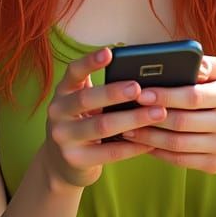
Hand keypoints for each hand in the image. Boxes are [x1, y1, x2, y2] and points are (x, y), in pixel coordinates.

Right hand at [39, 46, 171, 189]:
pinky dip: (132, 146)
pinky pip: (109, 152)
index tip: (109, 52)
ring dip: (133, 119)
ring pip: (101, 126)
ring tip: (158, 113)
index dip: (90, 62)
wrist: (60, 164)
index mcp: (62, 92)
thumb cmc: (83, 125)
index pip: (73, 72)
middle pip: (86, 99)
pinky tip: (150, 141)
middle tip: (139, 87)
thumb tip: (142, 78)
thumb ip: (101, 92)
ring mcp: (63, 138)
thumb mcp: (83, 106)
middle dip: (114, 93)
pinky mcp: (75, 160)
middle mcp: (57, 112)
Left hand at [121, 55, 215, 173]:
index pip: (193, 97)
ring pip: (178, 145)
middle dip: (151, 118)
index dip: (165, 96)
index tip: (141, 93)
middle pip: (182, 123)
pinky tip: (143, 144)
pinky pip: (181, 160)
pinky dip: (158, 153)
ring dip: (149, 138)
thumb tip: (187, 62)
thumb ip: (205, 65)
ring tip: (127, 129)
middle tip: (126, 112)